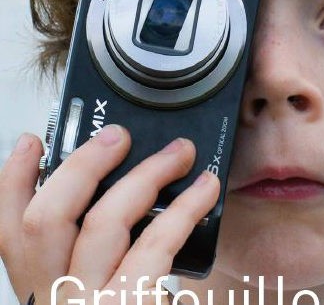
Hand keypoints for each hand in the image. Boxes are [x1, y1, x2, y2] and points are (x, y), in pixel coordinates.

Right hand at [0, 125, 219, 304]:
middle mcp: (57, 300)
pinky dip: (183, 208)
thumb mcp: (91, 300)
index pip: (9, 230)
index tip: (30, 144)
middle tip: (117, 136)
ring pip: (103, 222)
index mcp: (42, 294)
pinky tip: (204, 189)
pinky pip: (156, 244)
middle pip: (49, 216)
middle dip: (83, 164)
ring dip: (144, 176)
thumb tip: (120, 198)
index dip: (12, 181)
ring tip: (178, 153)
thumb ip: (92, 262)